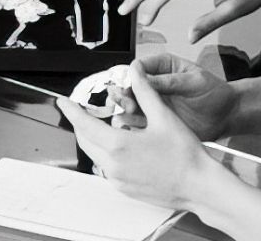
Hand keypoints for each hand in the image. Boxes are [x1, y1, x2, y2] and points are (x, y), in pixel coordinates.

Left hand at [58, 60, 218, 210]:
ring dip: (94, 139)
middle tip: (83, 111)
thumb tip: (135, 72)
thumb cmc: (184, 154)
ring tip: (105, 125)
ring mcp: (117, 180)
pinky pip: (107, 168)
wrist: (197, 185)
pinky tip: (123, 146)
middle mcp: (113, 165)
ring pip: (95, 155)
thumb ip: (145, 92)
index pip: (84, 125)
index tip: (63, 102)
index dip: (71, 111)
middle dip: (81, 124)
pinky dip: (107, 154)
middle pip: (85, 141)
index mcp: (118, 145)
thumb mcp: (163, 116)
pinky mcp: (124, 188)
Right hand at [107, 53, 240, 140]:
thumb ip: (171, 81)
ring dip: (125, 108)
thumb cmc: (215, 93)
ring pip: (129, 104)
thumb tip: (145, 79)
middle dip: (125, 93)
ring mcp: (154, 104)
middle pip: (129, 86)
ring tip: (130, 113)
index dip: (132, 76)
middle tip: (130, 103)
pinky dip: (131, 124)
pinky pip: (137, 122)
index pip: (139, 66)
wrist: (226, 116)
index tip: (132, 85)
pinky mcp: (155, 122)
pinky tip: (131, 127)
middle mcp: (155, 84)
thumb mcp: (195, 81)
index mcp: (164, 67)